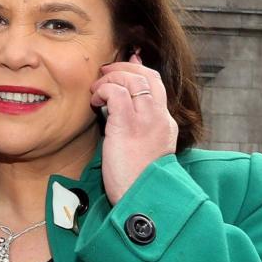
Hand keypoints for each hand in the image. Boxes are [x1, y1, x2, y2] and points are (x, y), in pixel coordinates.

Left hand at [90, 51, 178, 204]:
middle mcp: (159, 118)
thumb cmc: (136, 180)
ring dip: (111, 78)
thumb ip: (137, 129)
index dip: (140, 70)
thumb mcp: (144, 150)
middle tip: (105, 71)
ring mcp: (146, 120)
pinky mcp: (127, 125)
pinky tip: (95, 102)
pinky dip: (103, 91)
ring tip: (97, 89)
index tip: (126, 63)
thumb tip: (117, 112)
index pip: (157, 85)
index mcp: (166, 124)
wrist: (142, 198)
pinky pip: (116, 93)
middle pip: (147, 76)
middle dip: (123, 68)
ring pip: (132, 79)